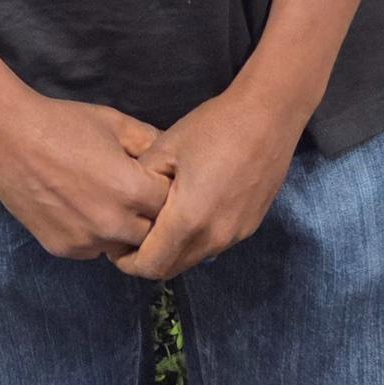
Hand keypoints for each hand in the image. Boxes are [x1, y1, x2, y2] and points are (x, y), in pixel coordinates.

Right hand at [0, 90, 169, 259]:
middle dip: (149, 216)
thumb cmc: (64, 124)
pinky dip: (94, 234)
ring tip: (105, 200)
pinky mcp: (63, 248)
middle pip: (152, 233)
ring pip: (122, 245)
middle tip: (134, 194)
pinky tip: (80, 207)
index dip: (165, 191)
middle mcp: (113, 223)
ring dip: (122, 230)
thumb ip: (150, 142)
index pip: (171, 205)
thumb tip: (175, 158)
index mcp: (131, 190)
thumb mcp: (114, 123)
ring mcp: (87, 241)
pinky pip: (92, 248)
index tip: (155, 180)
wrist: (10, 137)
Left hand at [112, 84, 305, 279]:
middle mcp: (214, 238)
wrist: (268, 116)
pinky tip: (190, 210)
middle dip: (148, 260)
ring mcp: (236, 234)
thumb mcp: (165, 147)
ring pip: (194, 257)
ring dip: (173, 249)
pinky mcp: (250, 225)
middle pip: (173, 268)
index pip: (151, 265)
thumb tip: (129, 202)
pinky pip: (214, 243)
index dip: (128, 262)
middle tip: (131, 237)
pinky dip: (195, 238)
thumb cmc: (213, 128)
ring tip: (159, 222)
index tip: (115, 246)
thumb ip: (140, 181)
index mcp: (189, 220)